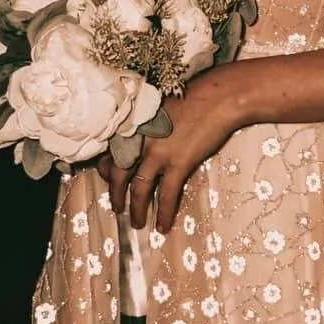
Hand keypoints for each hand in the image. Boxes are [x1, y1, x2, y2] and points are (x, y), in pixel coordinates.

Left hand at [100, 69, 242, 234]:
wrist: (217, 97)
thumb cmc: (191, 97)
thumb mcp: (158, 108)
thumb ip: (145, 126)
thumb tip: (141, 143)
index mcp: (133, 125)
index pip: (109, 152)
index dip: (106, 170)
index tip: (108, 179)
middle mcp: (139, 140)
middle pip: (119, 174)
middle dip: (116, 195)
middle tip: (117, 208)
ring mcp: (157, 153)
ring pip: (139, 189)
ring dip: (136, 209)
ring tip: (137, 223)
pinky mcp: (178, 163)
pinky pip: (167, 195)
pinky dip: (164, 213)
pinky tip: (163, 226)